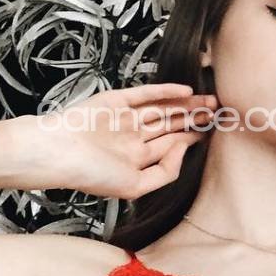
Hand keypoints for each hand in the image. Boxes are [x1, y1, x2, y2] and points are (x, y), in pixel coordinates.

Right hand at [22, 82, 216, 198]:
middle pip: (170, 124)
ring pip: (162, 108)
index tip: (212, 132)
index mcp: (135, 158)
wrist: (57, 153)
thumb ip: (164, 172)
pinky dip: (166, 90)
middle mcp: (131, 137)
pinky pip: (146, 94)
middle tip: (218, 111)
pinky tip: (185, 89)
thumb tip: (183, 150)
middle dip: (194, 118)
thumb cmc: (90, 174)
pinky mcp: (115, 100)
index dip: (192, 137)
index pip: (170, 144)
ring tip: (209, 100)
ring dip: (186, 103)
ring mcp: (124, 117)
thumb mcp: (134, 186)